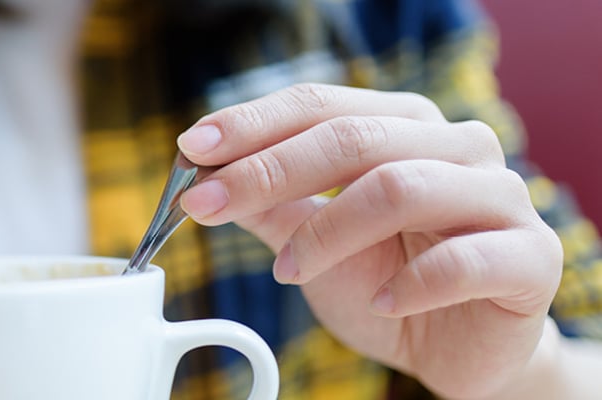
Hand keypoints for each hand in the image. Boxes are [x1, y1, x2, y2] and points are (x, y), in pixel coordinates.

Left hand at [176, 84, 562, 397]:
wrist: (456, 350)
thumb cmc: (386, 282)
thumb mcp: (311, 242)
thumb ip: (268, 207)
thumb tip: (204, 177)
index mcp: (405, 126)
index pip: (320, 105)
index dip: (251, 124)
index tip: (190, 149)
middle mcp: (457, 146)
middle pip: (352, 138)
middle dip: (267, 171)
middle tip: (207, 205)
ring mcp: (501, 197)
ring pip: (399, 187)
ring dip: (326, 231)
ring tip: (289, 270)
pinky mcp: (530, 258)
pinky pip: (461, 260)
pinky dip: (407, 284)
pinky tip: (378, 300)